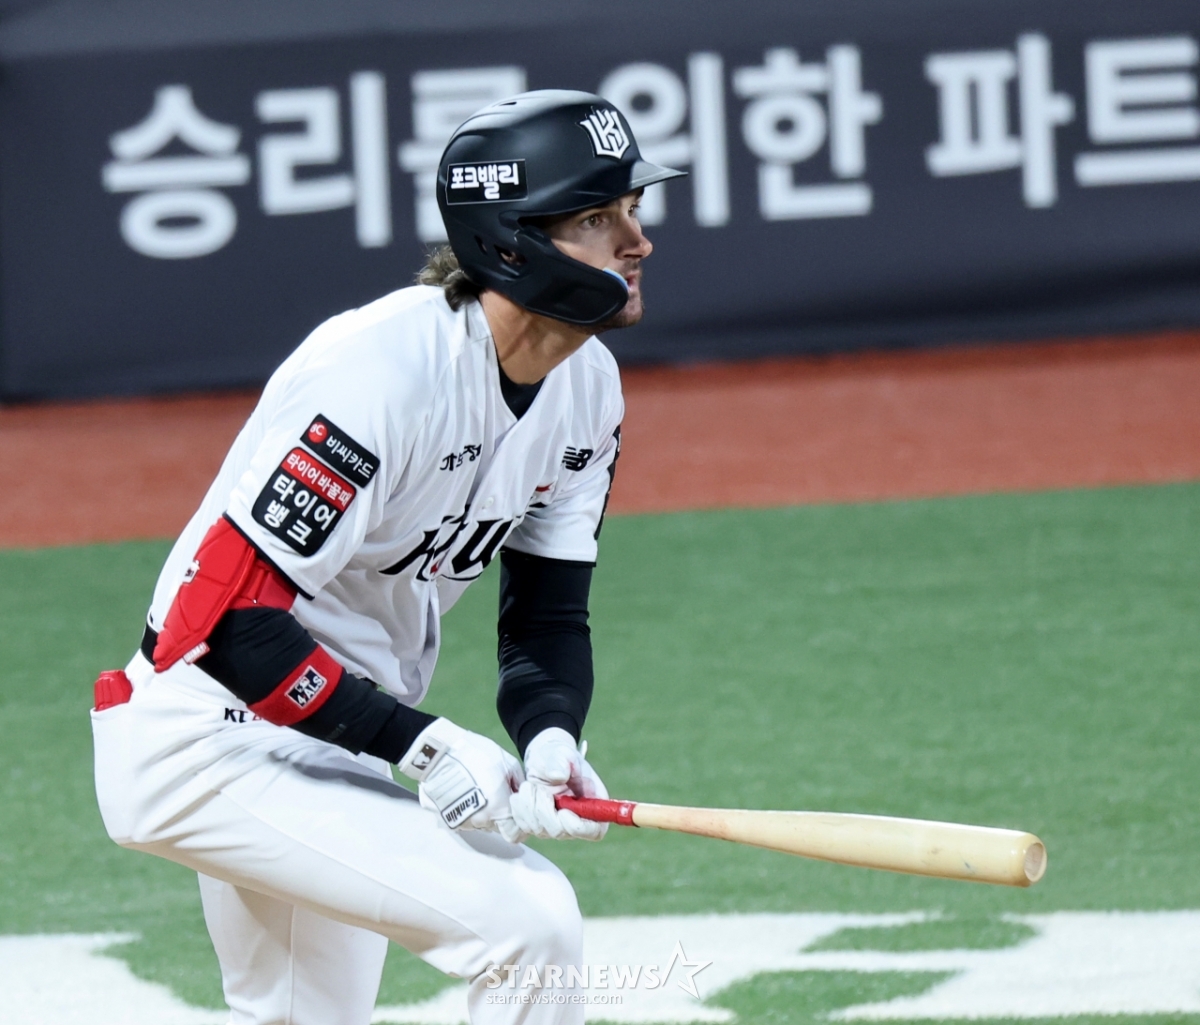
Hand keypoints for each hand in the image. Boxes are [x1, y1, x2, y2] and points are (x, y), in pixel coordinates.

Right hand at [398, 718, 525, 842]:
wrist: (439, 753)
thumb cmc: (477, 755)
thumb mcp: (507, 762)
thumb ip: (518, 783)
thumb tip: (521, 794)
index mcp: (499, 810)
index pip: (514, 834)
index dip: (518, 824)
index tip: (515, 811)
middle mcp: (481, 822)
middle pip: (496, 827)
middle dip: (500, 814)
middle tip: (496, 793)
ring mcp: (462, 823)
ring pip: (479, 823)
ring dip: (482, 812)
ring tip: (476, 790)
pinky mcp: (446, 819)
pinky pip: (463, 819)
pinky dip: (466, 810)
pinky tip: (464, 793)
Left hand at [510, 727, 608, 840]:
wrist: (543, 760)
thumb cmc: (558, 756)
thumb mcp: (562, 753)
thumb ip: (562, 762)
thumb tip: (559, 775)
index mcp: (592, 802)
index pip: (595, 830)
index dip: (579, 827)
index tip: (562, 811)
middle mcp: (577, 818)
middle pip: (562, 832)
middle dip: (544, 811)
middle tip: (537, 789)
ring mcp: (557, 825)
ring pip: (540, 830)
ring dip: (529, 807)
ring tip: (528, 785)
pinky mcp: (539, 825)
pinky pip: (525, 827)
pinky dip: (519, 810)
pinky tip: (522, 793)